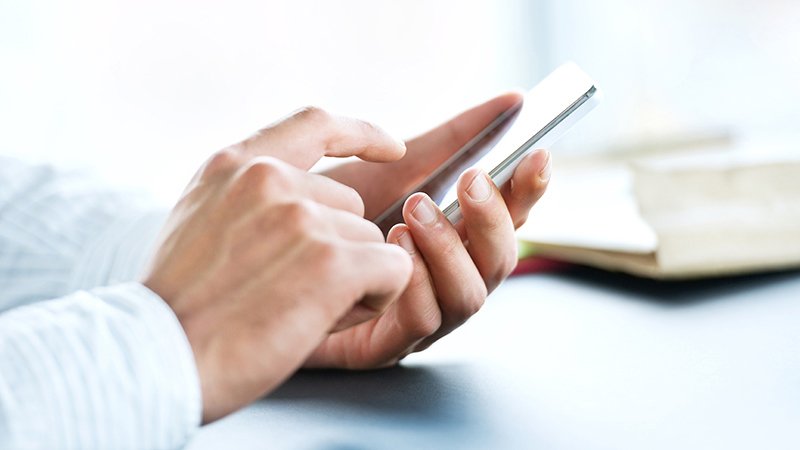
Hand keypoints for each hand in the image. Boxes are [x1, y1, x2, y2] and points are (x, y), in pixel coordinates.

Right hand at [142, 107, 412, 422]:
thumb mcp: (197, 218)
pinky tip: (325, 320)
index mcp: (233, 163)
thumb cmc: (177, 307)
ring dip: (353, 280)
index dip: (361, 134)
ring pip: (371, 241)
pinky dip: (375, 299)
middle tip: (292, 291)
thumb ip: (246, 195)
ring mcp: (301, 217)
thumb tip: (301, 193)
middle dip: (339, 250)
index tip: (391, 149)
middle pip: (351, 207)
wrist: (156, 358)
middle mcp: (269, 178)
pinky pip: (392, 269)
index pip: (315, 124)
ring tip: (295, 310)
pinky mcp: (331, 261)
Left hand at [306, 93, 550, 367]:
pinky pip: (423, 320)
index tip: (536, 154)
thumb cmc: (332, 215)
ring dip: (449, 248)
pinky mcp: (388, 343)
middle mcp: (448, 278)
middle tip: (468, 182)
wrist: (264, 257)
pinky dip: (416, 281)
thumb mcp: (391, 170)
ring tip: (415, 213)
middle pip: (501, 260)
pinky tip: (391, 249)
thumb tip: (512, 100)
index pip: (510, 219)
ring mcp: (424, 313)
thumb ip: (449, 139)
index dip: (529, 189)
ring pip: (471, 295)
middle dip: (491, 219)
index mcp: (457, 238)